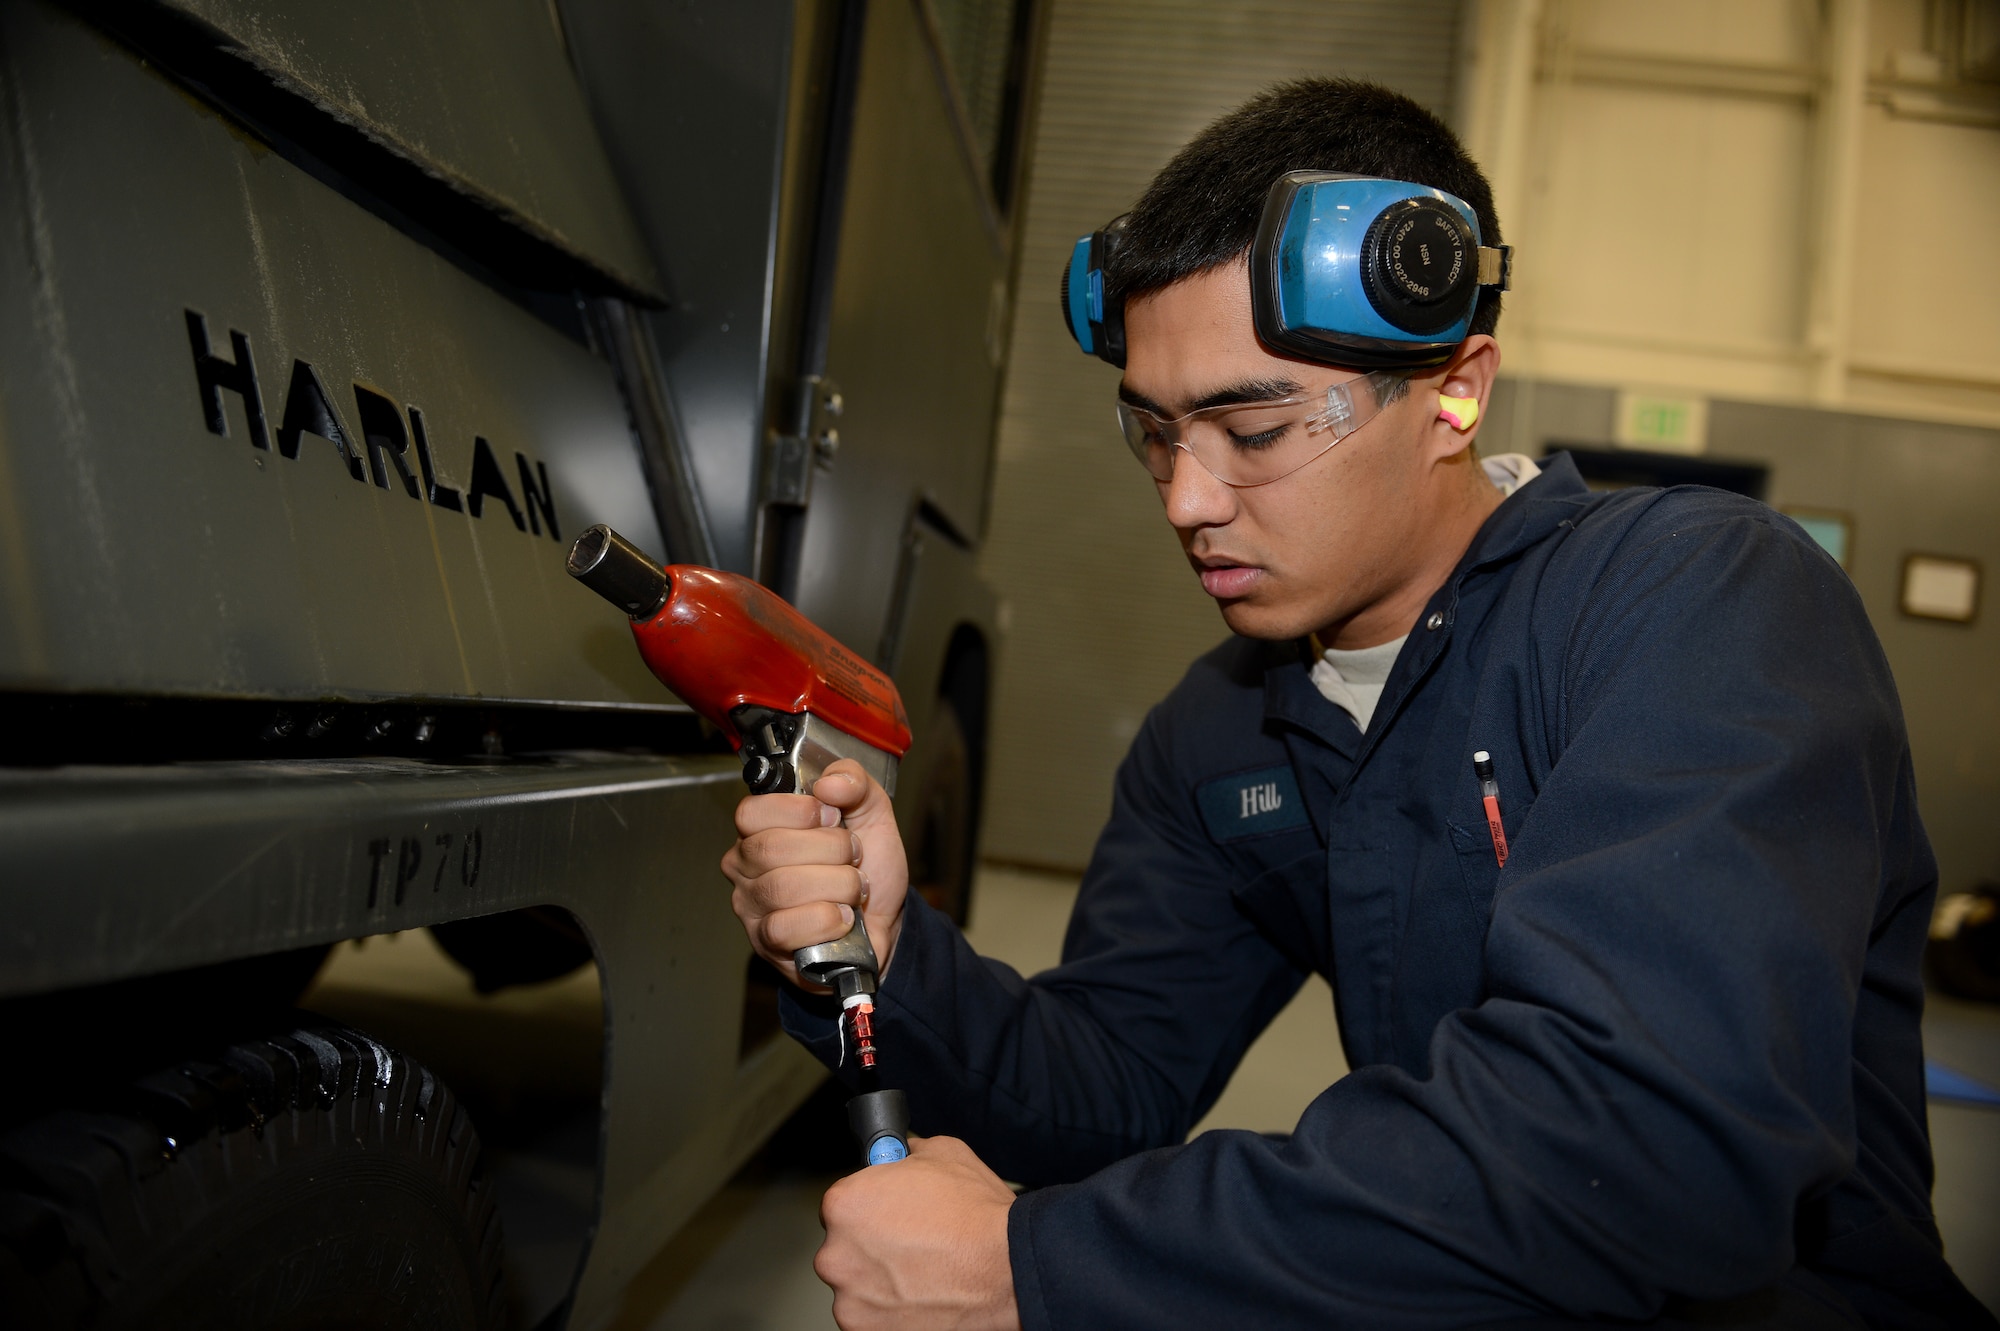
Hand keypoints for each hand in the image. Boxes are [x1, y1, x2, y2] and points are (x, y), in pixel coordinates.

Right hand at [721, 759, 910, 987]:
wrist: (887, 920)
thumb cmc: (867, 867)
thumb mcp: (871, 813)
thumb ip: (855, 782)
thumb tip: (829, 783)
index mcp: (761, 827)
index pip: (751, 812)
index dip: (797, 811)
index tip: (833, 816)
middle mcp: (746, 865)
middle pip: (770, 849)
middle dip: (830, 849)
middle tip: (854, 855)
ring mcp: (751, 906)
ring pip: (782, 887)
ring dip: (836, 885)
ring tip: (853, 889)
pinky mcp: (766, 942)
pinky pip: (785, 927)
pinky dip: (827, 920)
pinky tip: (843, 918)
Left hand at [816, 1136, 1020, 1330]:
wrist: (1008, 1269)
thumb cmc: (976, 1217)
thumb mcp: (943, 1153)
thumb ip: (907, 1152)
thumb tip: (900, 1154)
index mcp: (845, 1204)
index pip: (840, 1203)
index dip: (869, 1206)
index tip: (887, 1214)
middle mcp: (837, 1253)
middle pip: (844, 1246)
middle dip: (871, 1245)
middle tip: (909, 1244)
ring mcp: (850, 1298)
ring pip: (856, 1284)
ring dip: (878, 1280)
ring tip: (919, 1272)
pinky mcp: (865, 1330)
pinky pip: (869, 1316)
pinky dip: (889, 1310)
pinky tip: (918, 1295)